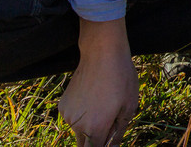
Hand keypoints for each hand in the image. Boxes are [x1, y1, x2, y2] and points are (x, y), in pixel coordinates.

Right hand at [58, 18, 137, 146]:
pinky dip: (82, 115)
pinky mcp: (62, 105)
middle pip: (85, 145)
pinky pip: (73, 118)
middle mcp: (77, 125)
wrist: (102, 53)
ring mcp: (67, 115)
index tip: (110, 137)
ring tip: (103, 103)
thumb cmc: (121, 78)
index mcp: (96, 128)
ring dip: (89, 126)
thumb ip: (118, 133)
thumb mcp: (128, 106)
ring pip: (79, 131)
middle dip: (97, 139)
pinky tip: (92, 98)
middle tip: (109, 119)